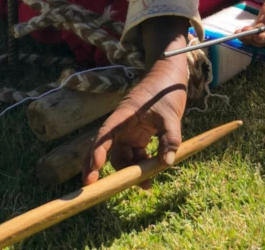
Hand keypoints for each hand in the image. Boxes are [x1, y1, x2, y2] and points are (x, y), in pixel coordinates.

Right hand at [83, 55, 187, 187]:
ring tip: (146, 185)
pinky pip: (135, 153)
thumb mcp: (171, 113)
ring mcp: (130, 131)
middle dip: (107, 170)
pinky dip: (141, 163)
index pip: (105, 135)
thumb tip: (166, 162)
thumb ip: (170, 137)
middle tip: (105, 189)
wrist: (170, 75)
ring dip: (130, 170)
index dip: (96, 153)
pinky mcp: (139, 134)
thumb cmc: (166, 89)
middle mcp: (122, 125)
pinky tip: (151, 173)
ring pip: (124, 155)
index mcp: (123, 115)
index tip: (94, 170)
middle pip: (109, 151)